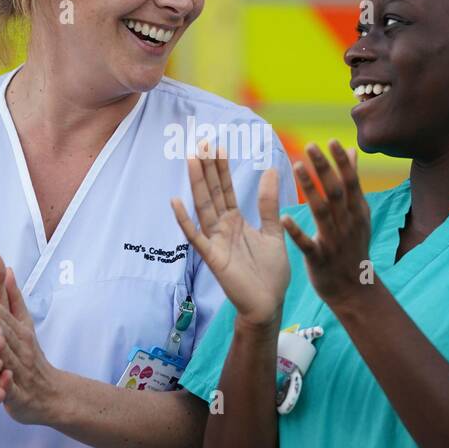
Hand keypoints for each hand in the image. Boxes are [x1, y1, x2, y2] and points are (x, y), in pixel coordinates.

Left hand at [0, 263, 64, 425]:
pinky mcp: (18, 396)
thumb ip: (13, 298)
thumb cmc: (32, 356)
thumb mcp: (25, 324)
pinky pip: (12, 390)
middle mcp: (23, 351)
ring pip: (10, 361)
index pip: (7, 319)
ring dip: (3, 351)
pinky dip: (7, 385)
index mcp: (22, 334)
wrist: (52, 394)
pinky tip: (3, 380)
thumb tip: (8, 268)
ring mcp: (21, 373)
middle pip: (8, 336)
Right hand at [171, 142, 288, 324]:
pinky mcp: (213, 258)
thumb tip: (270, 170)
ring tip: (191, 160)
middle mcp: (222, 228)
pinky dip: (185, 220)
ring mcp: (215, 242)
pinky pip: (196, 236)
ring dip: (197, 184)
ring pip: (204, 207)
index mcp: (236, 222)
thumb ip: (268, 203)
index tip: (217, 146)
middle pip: (213, 193)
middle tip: (201, 143)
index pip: (226, 189)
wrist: (269, 304)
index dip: (222, 169)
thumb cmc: (270, 272)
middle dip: (208, 169)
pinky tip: (175, 202)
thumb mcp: (273, 231)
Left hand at [282, 141, 371, 306]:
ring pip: (322, 212)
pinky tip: (285, 218)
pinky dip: (297, 232)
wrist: (353, 289)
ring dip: (310, 189)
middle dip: (324, 168)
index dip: (341, 162)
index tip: (331, 140)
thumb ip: (353, 183)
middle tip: (310, 145)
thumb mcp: (359, 214)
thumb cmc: (353, 246)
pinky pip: (307, 244)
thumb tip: (352, 151)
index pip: (351, 182)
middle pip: (336, 192)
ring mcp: (334, 241)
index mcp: (357, 212)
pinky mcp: (320, 259)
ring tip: (297, 167)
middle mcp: (347, 224)